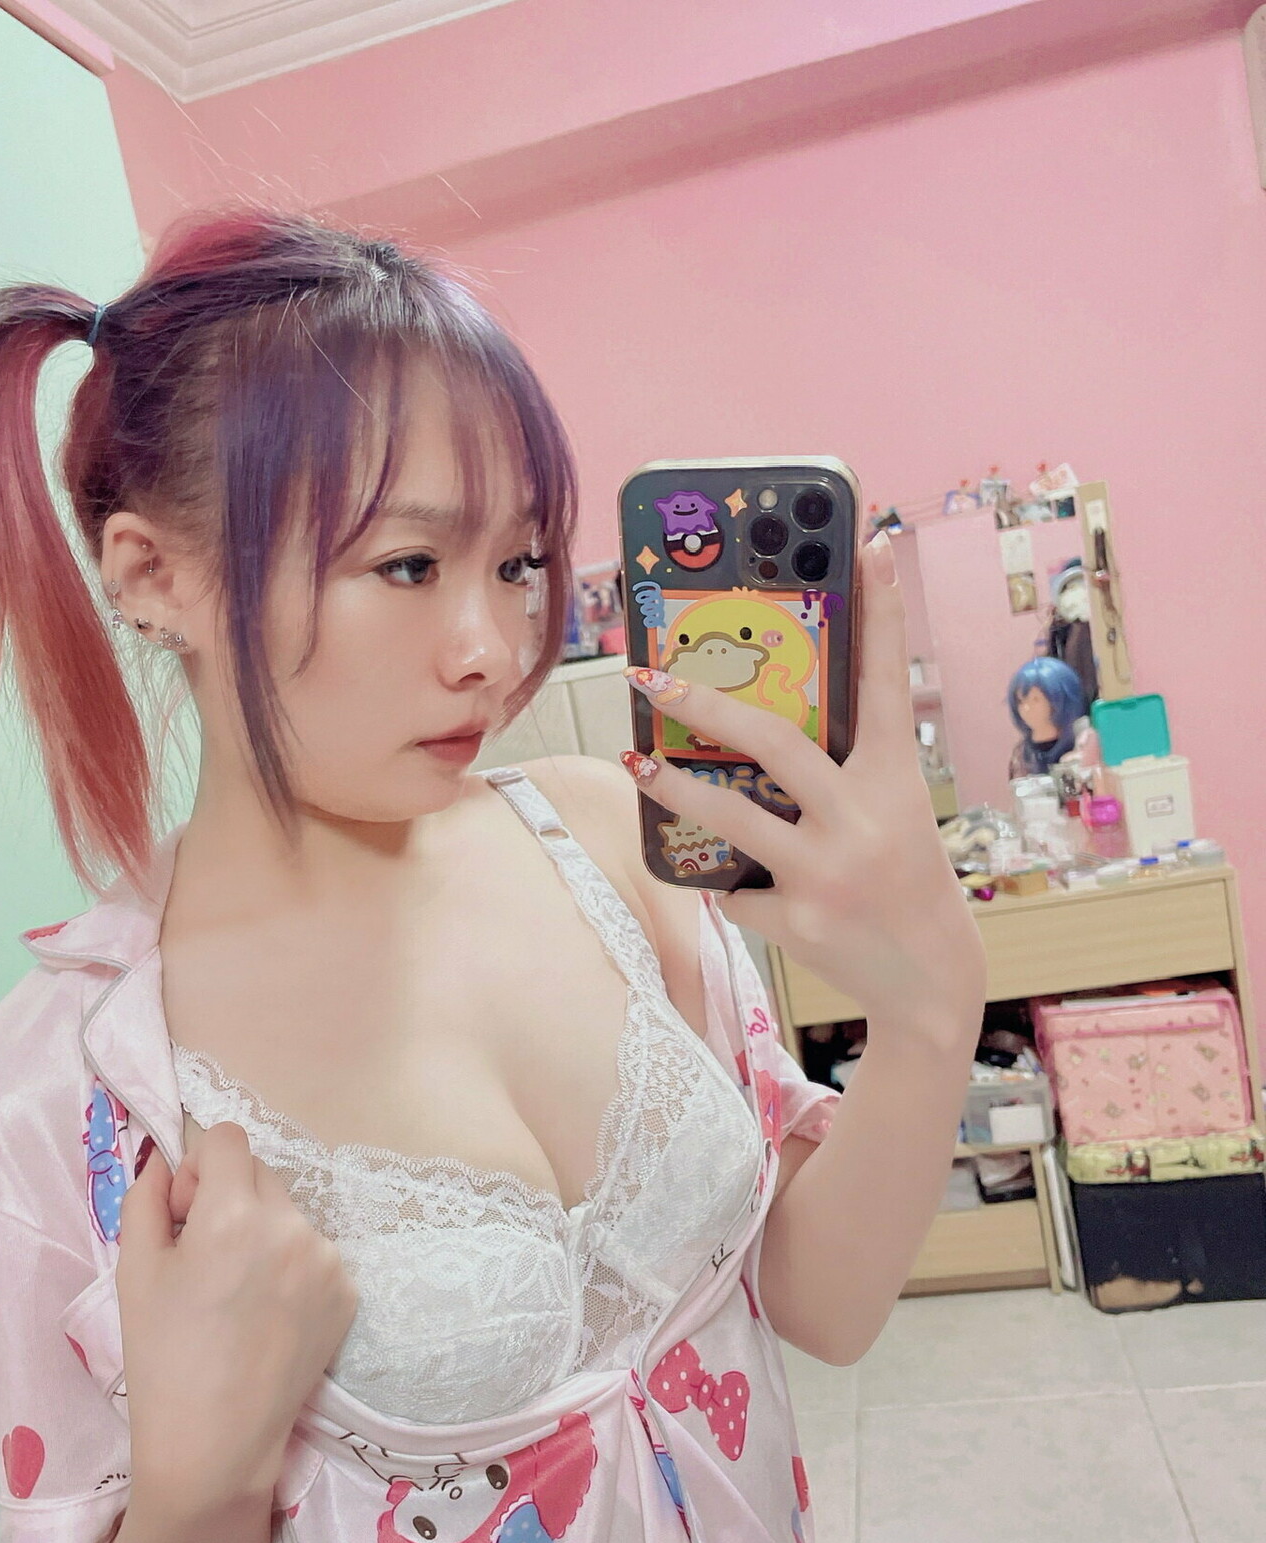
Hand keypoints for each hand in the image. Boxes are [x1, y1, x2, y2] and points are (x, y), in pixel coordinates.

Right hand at [115, 1124, 357, 1507]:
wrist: (213, 1442)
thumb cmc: (163, 1355)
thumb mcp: (135, 1268)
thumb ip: (147, 1197)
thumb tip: (165, 1160)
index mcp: (235, 1214)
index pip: (227, 1138)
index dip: (198, 1168)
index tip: (183, 1214)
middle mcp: (292, 1226)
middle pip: (259, 1174)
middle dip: (229, 1199)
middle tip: (203, 1260)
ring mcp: (328, 1261)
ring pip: (287, 1215)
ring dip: (261, 1234)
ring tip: (236, 1297)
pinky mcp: (348, 1294)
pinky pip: (312, 1255)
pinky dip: (289, 1270)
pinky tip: (266, 1317)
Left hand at [620, 532, 985, 1045]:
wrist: (928, 981)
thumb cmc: (903, 878)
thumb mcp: (892, 812)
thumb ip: (844, 770)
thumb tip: (761, 723)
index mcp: (895, 778)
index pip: (886, 679)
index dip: (880, 610)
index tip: (870, 541)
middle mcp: (862, 817)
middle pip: (773, 740)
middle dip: (704, 704)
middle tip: (650, 676)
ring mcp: (827, 869)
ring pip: (731, 814)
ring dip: (674, 785)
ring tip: (634, 761)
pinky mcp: (798, 918)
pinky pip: (736, 885)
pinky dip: (729, 880)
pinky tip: (730, 880)